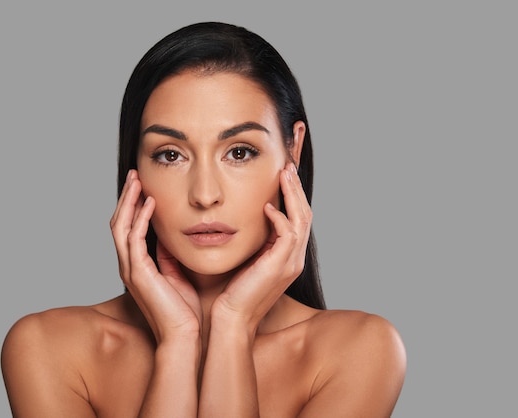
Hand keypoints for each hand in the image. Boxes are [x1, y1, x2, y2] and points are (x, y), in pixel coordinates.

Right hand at [110, 170, 201, 342]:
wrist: (183, 337)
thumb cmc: (183, 312)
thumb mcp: (176, 275)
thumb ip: (167, 256)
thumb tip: (167, 236)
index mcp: (136, 267)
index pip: (128, 228)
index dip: (132, 206)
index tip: (142, 186)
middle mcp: (128, 266)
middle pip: (119, 222)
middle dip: (126, 197)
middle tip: (135, 175)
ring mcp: (130, 269)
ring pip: (121, 226)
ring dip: (129, 201)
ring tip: (137, 180)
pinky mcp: (138, 273)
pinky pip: (134, 239)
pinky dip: (140, 217)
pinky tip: (150, 202)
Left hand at [213, 163, 311, 330]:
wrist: (232, 319)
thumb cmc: (232, 293)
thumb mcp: (245, 260)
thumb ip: (250, 241)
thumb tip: (239, 217)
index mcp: (286, 258)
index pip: (297, 220)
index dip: (292, 196)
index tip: (282, 176)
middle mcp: (293, 259)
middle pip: (305, 215)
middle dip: (296, 189)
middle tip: (287, 167)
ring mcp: (290, 263)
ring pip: (301, 220)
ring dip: (293, 195)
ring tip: (284, 174)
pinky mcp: (280, 266)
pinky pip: (288, 234)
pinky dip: (280, 217)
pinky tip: (268, 207)